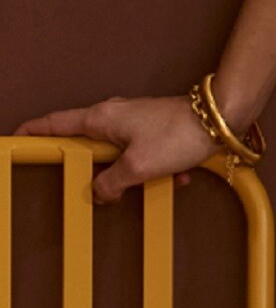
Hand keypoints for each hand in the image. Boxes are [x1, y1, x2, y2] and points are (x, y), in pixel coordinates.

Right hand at [11, 94, 220, 204]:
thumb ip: (110, 183)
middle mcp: (116, 114)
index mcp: (101, 118)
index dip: (35, 132)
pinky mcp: (156, 129)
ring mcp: (137, 121)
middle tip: (101, 186)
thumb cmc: (179, 134)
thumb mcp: (137, 167)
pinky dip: (158, 169)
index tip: (17, 137)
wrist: (223, 117)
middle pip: (89, 146)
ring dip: (137, 175)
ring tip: (159, 179)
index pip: (56, 123)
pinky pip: (145, 156)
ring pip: (121, 156)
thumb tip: (99, 192)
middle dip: (96, 171)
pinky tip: (179, 177)